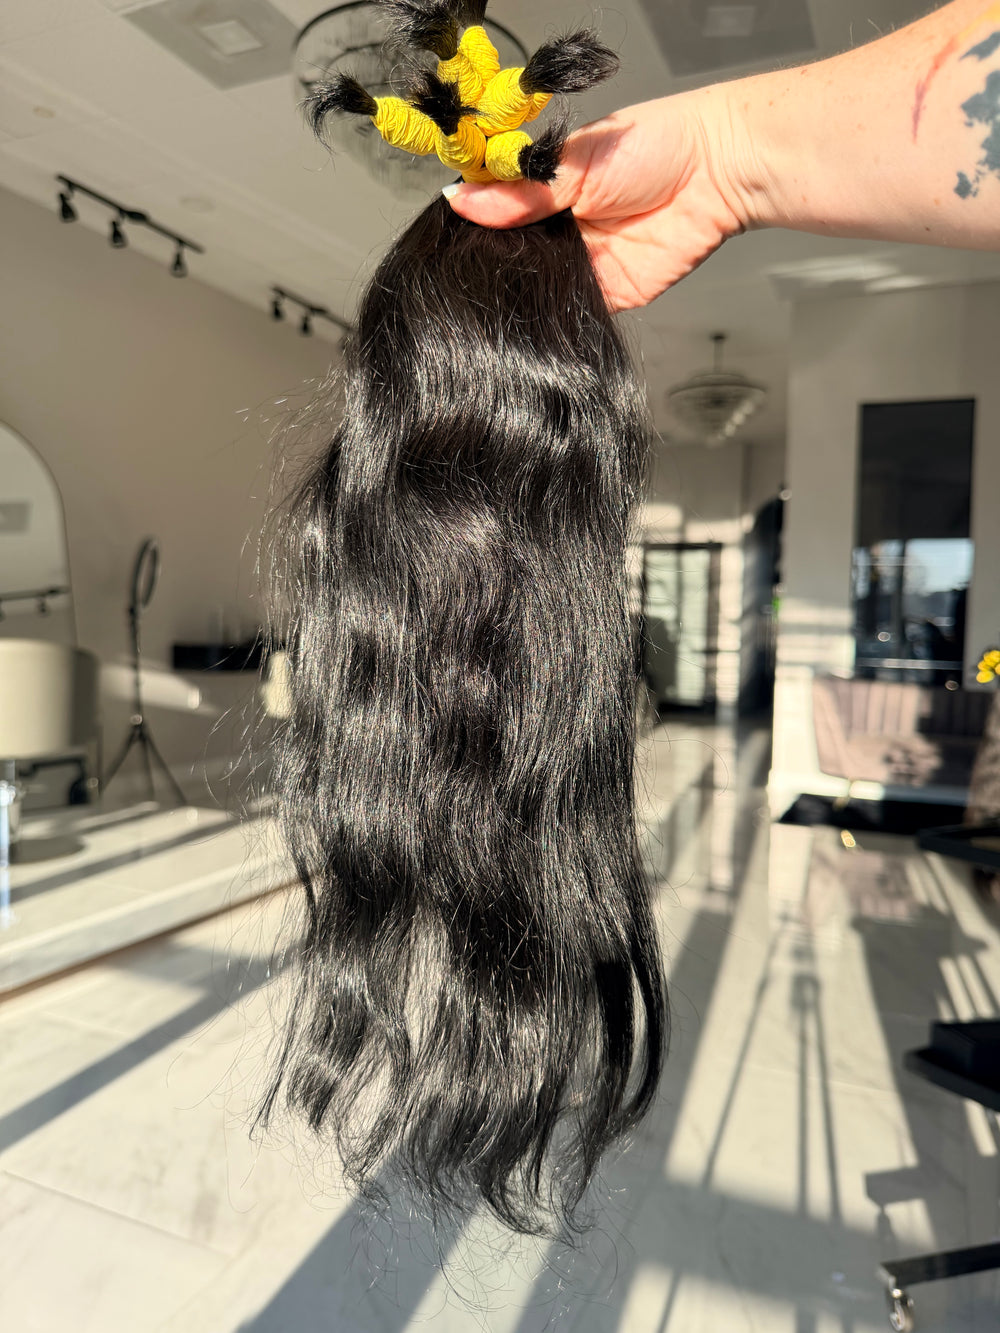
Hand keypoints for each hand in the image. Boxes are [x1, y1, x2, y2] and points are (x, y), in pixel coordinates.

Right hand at [444, 93, 750, 311]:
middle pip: (508, 252)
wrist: (716, 173)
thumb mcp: (575, 164)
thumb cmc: (652, 147)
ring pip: (533, 285)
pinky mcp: (602, 296)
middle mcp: (555, 227)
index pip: (492, 208)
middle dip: (491, 259)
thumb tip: (459, 201)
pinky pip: (567, 311)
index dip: (470, 219)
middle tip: (467, 264)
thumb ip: (522, 192)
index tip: (445, 228)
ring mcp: (576, 264)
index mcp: (543, 186)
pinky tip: (532, 308)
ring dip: (518, 288)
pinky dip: (551, 313)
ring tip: (496, 286)